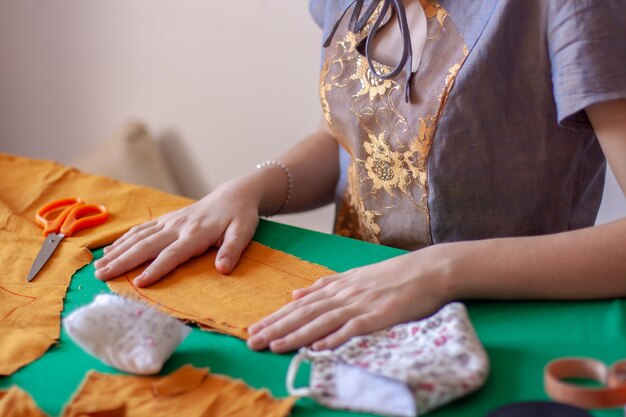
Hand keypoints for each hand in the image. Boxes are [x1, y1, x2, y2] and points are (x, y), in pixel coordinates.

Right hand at [94, 176, 263, 286]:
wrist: (234, 195)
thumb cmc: (240, 217)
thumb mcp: (243, 233)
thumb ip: (232, 250)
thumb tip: (223, 269)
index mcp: (196, 233)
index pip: (173, 254)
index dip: (156, 269)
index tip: (139, 283)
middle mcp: (178, 226)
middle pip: (146, 245)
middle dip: (123, 261)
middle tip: (101, 276)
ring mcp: (169, 221)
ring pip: (138, 236)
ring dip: (117, 251)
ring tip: (98, 266)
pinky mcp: (166, 219)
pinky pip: (141, 229)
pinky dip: (123, 239)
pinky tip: (109, 249)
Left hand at [247, 244, 453, 352]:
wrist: (427, 270)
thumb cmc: (392, 275)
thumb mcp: (354, 276)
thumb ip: (325, 286)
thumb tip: (295, 294)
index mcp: (338, 286)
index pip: (300, 306)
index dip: (276, 318)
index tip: (254, 329)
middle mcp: (344, 294)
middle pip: (304, 314)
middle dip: (276, 328)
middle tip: (252, 341)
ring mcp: (361, 304)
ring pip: (321, 322)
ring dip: (296, 336)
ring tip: (274, 346)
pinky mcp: (378, 315)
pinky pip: (352, 328)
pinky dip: (333, 338)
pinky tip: (317, 347)